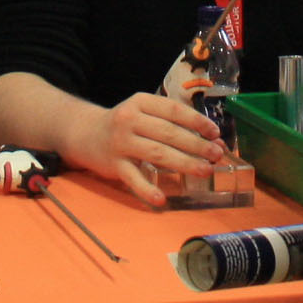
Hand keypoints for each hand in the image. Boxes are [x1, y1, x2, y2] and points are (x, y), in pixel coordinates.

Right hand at [72, 93, 223, 206]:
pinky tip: (161, 200)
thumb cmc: (125, 125)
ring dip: (184, 163)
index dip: (197, 121)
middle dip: (196, 145)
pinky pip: (133, 178)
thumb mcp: (144, 114)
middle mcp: (130, 119)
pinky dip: (147, 190)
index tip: (215, 133)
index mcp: (141, 102)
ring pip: (157, 153)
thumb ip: (174, 125)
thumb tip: (213, 141)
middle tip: (216, 155)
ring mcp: (121, 142)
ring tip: (205, 170)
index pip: (173, 110)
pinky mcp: (114, 164)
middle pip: (168, 133)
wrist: (86, 134)